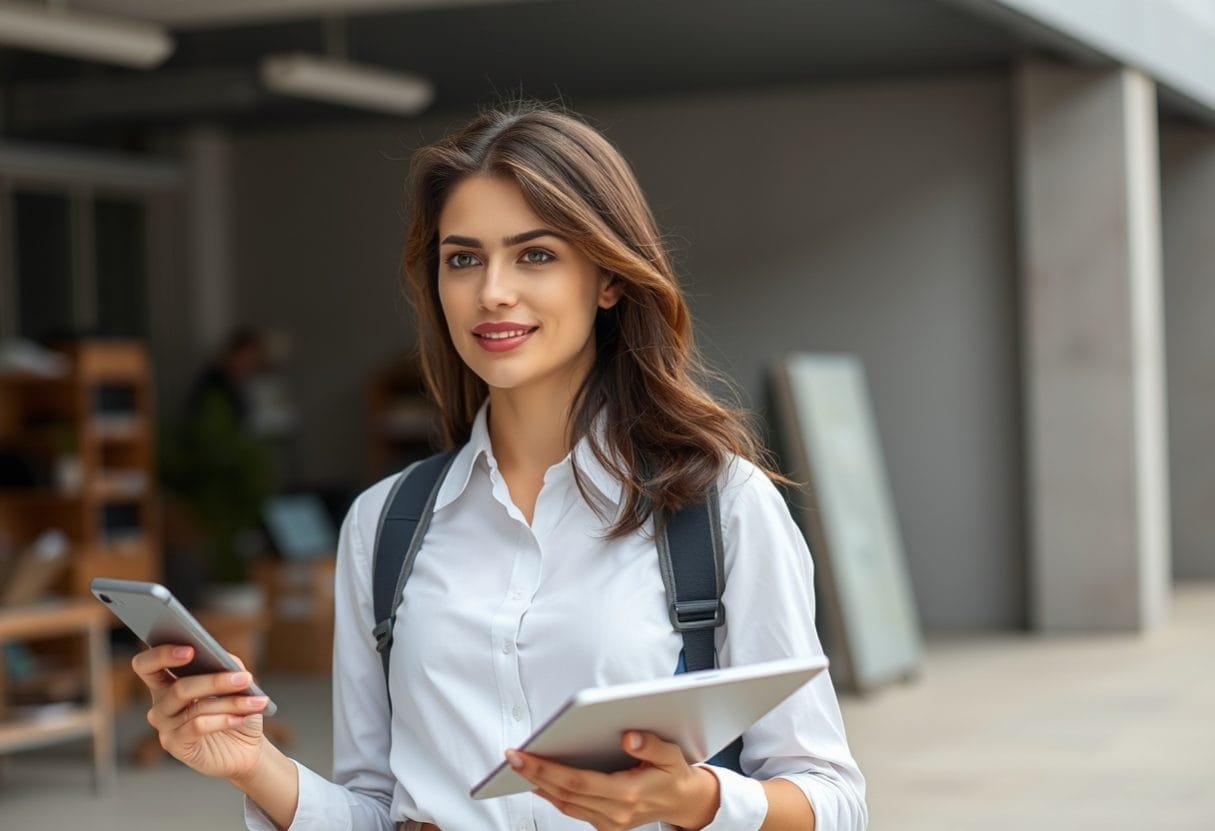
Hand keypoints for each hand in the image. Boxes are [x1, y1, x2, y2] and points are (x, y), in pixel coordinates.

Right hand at [132, 644, 269, 780]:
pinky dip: (224, 720)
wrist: (245, 747)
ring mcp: (165, 727)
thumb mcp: (235, 682)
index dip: (162, 655)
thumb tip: (220, 656)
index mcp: (167, 682)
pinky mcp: (175, 745)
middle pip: (180, 688)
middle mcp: (161, 704)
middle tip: (245, 678)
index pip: (147, 665)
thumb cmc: (237, 709)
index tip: (191, 650)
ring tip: (256, 701)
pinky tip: (241, 718)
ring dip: (231, 702)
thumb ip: (226, 663)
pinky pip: (197, 726)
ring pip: (195, 706)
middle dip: (215, 681)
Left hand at [507, 731, 720, 830]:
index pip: (578, 782)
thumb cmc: (675, 775)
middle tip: (512, 756)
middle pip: (566, 794)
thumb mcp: (672, 755)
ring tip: (521, 766)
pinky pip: (574, 811)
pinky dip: (554, 796)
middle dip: (535, 774)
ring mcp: (611, 824)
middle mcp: (617, 813)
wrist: (684, 803)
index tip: (523, 755)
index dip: (548, 769)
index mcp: (630, 794)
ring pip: (566, 805)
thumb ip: (651, 746)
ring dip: (541, 785)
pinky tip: (541, 781)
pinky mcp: (607, 826)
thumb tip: (628, 737)